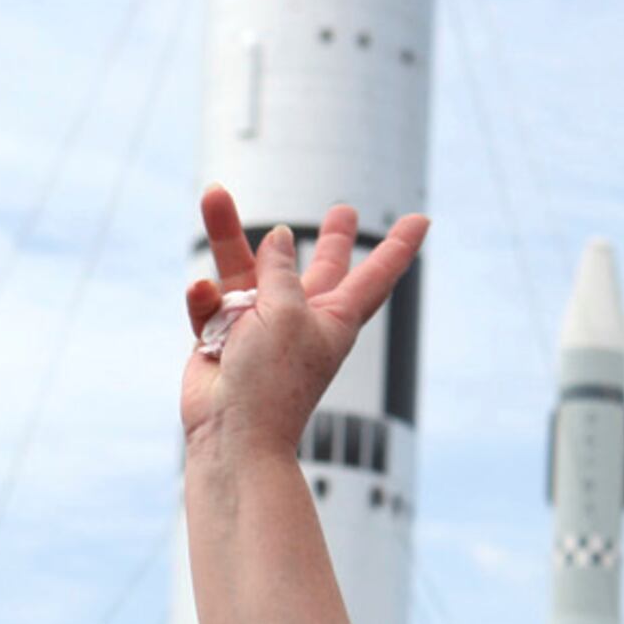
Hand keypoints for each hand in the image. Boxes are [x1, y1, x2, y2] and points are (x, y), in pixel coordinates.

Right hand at [180, 194, 428, 460]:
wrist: (232, 431)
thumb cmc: (272, 377)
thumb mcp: (285, 309)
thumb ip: (279, 268)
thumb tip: (276, 236)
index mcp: (336, 317)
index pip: (376, 274)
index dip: (399, 246)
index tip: (422, 219)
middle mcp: (301, 318)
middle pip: (321, 269)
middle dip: (331, 241)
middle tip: (342, 211)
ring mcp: (259, 326)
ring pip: (245, 268)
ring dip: (227, 232)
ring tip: (213, 193)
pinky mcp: (221, 336)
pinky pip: (210, 302)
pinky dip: (203, 298)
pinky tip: (200, 294)